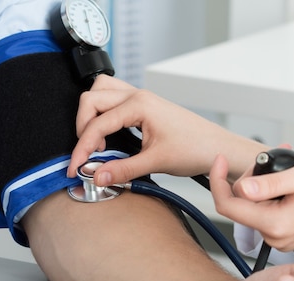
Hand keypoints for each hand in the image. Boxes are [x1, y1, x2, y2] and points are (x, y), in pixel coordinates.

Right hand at [69, 75, 262, 185]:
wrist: (218, 148)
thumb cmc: (195, 148)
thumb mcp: (156, 162)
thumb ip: (123, 169)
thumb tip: (97, 176)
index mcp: (139, 105)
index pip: (97, 124)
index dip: (82, 148)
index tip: (75, 167)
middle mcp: (137, 96)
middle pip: (91, 99)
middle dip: (82, 127)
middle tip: (87, 154)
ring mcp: (140, 98)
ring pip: (101, 92)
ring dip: (91, 115)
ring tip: (97, 143)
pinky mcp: (144, 105)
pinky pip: (113, 99)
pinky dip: (103, 114)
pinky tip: (110, 136)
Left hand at [209, 154, 293, 248]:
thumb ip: (268, 185)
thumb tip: (240, 187)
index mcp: (275, 224)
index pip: (228, 206)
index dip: (218, 181)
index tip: (220, 160)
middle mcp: (276, 237)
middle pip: (243, 205)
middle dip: (251, 179)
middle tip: (271, 160)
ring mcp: (283, 238)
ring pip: (256, 207)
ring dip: (264, 184)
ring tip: (287, 167)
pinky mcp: (290, 233)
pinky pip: (270, 211)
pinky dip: (275, 193)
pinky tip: (291, 180)